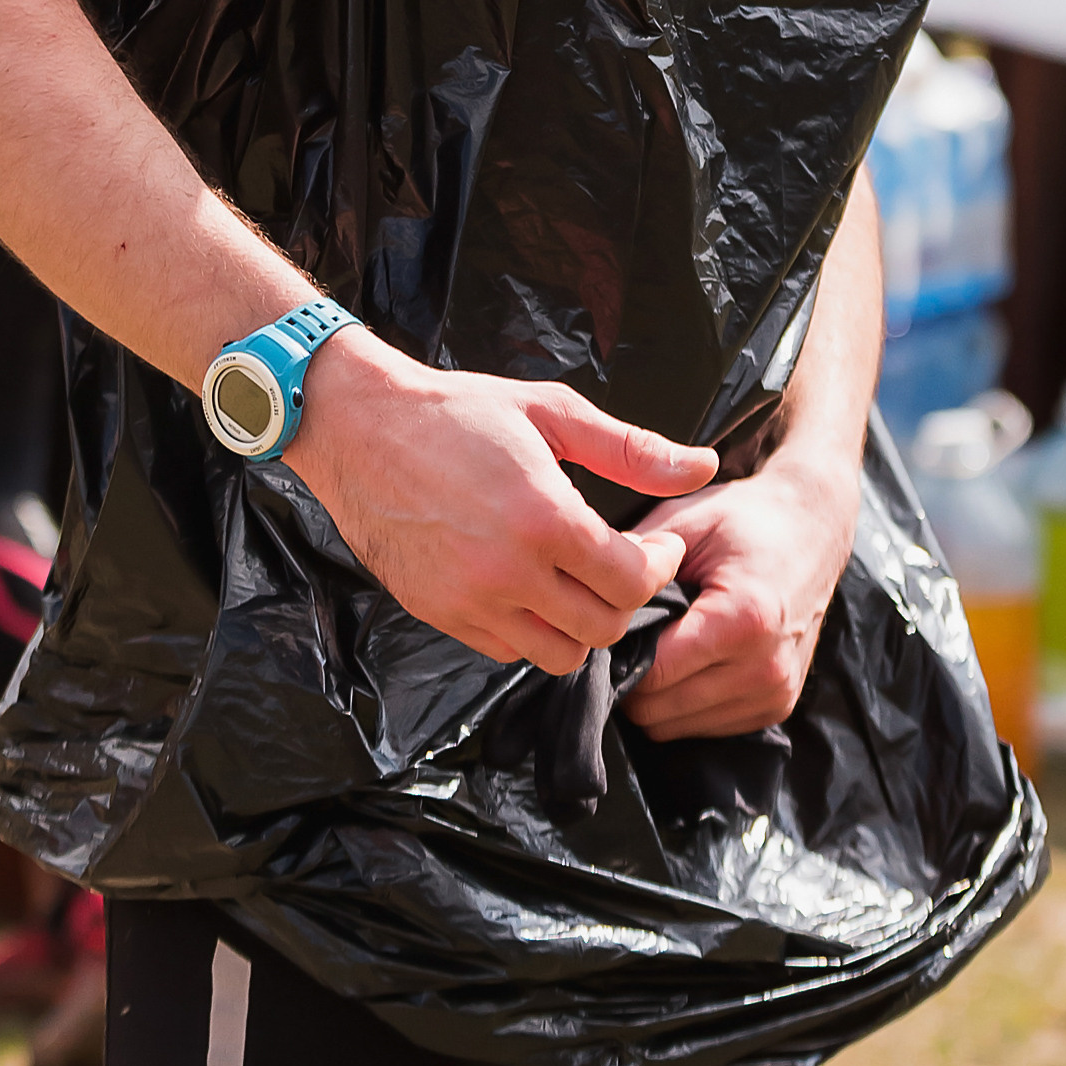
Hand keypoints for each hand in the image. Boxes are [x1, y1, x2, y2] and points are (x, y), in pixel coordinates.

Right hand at [296, 333, 717, 674]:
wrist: (359, 427)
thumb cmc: (458, 411)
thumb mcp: (552, 412)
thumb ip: (633, 450)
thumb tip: (706, 467)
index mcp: (545, 519)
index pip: (631, 582)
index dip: (659, 567)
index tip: (659, 545)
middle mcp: (507, 572)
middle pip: (602, 627)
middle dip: (625, 598)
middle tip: (623, 563)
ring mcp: (469, 601)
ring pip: (557, 653)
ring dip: (580, 624)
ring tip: (579, 580)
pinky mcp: (438, 614)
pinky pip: (507, 650)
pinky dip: (531, 631)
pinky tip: (531, 586)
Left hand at [620, 448, 860, 740]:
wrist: (815, 527)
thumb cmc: (748, 519)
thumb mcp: (688, 522)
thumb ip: (637, 561)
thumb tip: (585, 596)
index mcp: (743, 620)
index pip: (651, 674)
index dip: (616, 655)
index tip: (604, 629)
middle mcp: (765, 668)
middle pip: (659, 711)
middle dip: (630, 679)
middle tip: (625, 637)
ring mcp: (775, 693)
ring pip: (677, 727)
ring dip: (657, 695)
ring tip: (658, 644)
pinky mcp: (778, 707)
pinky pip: (705, 726)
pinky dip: (684, 702)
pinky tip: (687, 659)